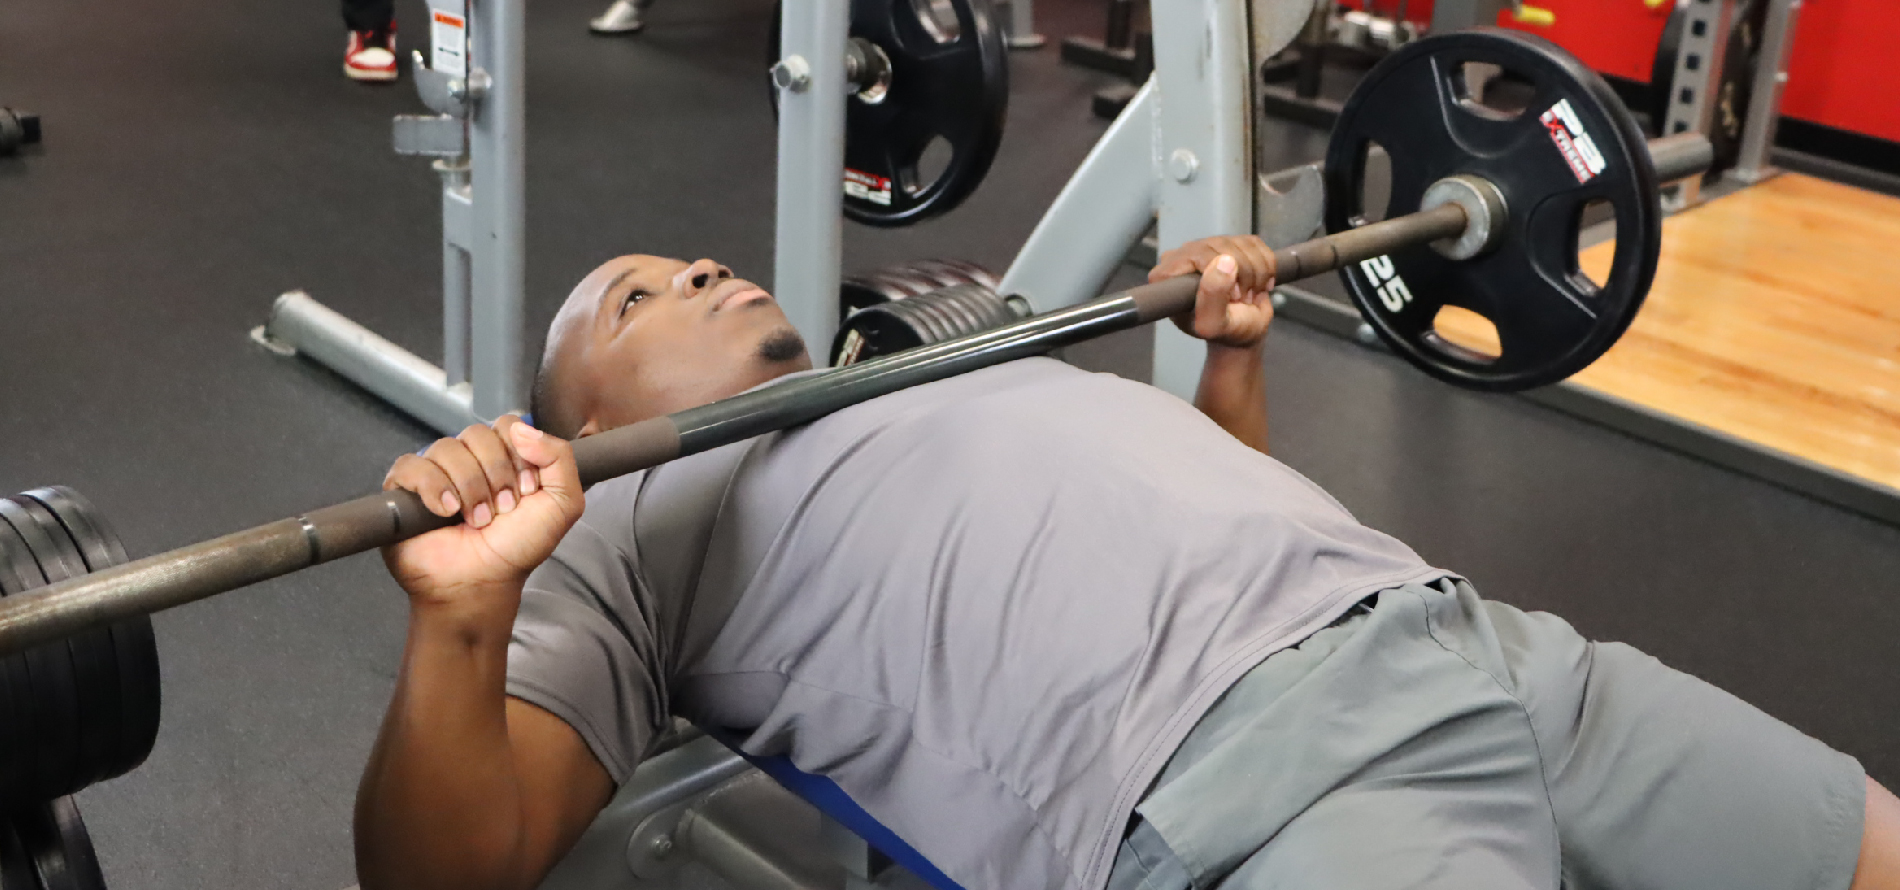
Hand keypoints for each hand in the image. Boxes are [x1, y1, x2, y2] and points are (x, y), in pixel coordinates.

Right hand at [380, 416, 584, 613]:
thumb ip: (560, 457)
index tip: (526, 491)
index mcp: (502, 456)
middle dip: (496, 475)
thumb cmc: (518, 547)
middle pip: (476, 434)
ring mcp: (435, 472)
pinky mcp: (404, 489)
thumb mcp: (563, 503)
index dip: (518, 455)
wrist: (483, 582)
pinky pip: (411, 466)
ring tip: (477, 519)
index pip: (506, 424)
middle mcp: (468, 460)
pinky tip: (446, 512)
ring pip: (446, 448)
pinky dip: (433, 488)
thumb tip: (522, 427)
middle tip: (502, 510)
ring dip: (469, 488)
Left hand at [1149, 234, 1275, 348]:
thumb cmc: (1225, 332)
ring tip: (1247, 294)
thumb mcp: (1213, 326)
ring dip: (1256, 273)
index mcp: (1166, 276)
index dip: (1219, 274)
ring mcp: (1207, 246)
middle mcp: (1183, 256)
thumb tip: (1224, 262)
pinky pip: (1255, 243)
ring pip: (1242, 244)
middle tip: (1241, 299)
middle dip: (1243, 275)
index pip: (1196, 255)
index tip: (1230, 298)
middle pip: (1222, 246)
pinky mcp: (1230, 243)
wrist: (1245, 330)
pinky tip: (1257, 283)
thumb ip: (1212, 298)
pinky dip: (1266, 266)